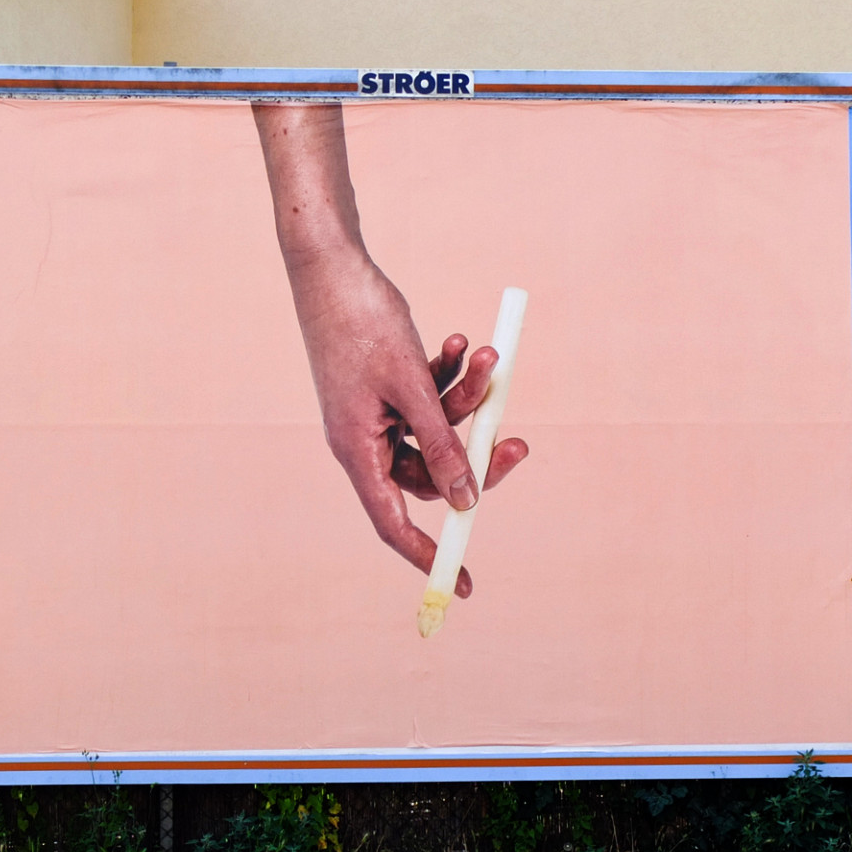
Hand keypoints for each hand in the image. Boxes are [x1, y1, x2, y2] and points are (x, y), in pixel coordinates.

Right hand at [290, 251, 527, 595]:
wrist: (331, 266)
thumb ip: (442, 444)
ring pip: (438, 428)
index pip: (393, 522)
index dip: (428, 555)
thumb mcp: (412, 387)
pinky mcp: (386, 385)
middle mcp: (365, 439)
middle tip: (519, 441)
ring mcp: (376, 412)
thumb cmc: (362, 324)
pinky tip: (457, 341)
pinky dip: (449, 374)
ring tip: (488, 355)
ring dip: (469, 396)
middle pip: (431, 473)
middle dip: (477, 453)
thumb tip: (469, 501)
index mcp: (358, 450)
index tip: (463, 584)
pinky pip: (429, 398)